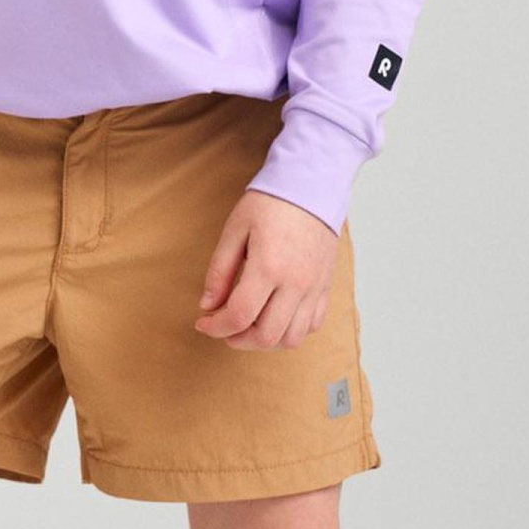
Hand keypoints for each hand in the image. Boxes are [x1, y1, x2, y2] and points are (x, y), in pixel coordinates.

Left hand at [194, 190, 337, 349]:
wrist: (312, 187)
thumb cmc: (271, 203)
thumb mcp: (235, 230)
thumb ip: (219, 270)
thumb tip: (208, 305)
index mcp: (268, 267)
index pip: (239, 316)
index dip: (216, 327)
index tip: (203, 323)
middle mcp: (295, 283)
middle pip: (266, 336)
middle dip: (238, 340)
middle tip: (224, 327)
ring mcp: (314, 288)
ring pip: (292, 338)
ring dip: (265, 341)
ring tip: (248, 326)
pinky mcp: (325, 287)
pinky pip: (312, 325)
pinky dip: (291, 331)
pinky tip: (275, 317)